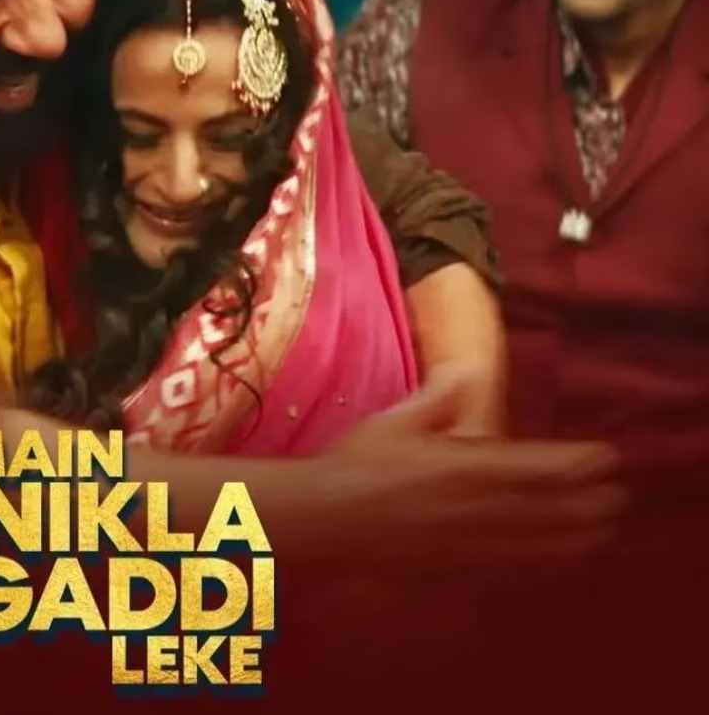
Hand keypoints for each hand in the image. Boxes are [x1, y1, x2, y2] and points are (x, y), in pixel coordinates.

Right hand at [305, 370, 623, 574]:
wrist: (325, 517)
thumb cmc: (357, 463)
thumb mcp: (397, 420)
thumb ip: (439, 398)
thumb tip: (468, 371)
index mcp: (466, 467)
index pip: (539, 466)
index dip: (578, 463)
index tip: (605, 458)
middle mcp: (477, 509)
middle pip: (550, 510)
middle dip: (587, 505)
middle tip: (615, 499)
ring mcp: (468, 544)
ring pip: (536, 545)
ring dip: (574, 539)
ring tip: (599, 535)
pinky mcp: (453, 569)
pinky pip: (508, 570)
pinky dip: (538, 566)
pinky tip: (551, 564)